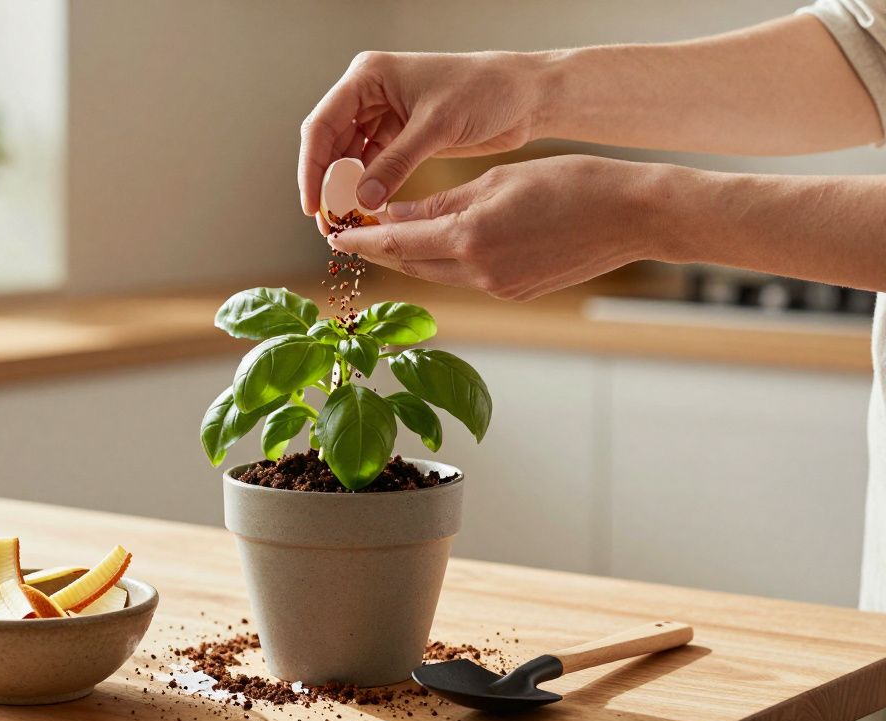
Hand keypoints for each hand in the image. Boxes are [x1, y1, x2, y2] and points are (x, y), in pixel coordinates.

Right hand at [298, 50, 546, 221]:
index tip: (314, 205)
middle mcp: (369, 94)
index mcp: (369, 76)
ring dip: (346, 190)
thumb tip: (361, 200)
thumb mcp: (436, 126)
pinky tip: (368, 211)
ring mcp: (383, 115)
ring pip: (348, 158)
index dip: (312, 167)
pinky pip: (371, 166)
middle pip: (329, 143)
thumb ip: (396, 162)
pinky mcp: (400, 136)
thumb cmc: (485, 91)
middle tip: (329, 223)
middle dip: (327, 183)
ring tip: (347, 222)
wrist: (526, 95)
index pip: (323, 125)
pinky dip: (368, 188)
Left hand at [327, 156, 677, 301]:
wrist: (632, 216)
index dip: (362, 241)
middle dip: (381, 250)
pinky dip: (444, 263)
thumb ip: (441, 202)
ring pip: (436, 273)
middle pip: (411, 264)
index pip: (397, 242)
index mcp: (469, 236)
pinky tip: (439, 244)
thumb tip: (396, 213)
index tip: (335, 235)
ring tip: (389, 236)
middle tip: (354, 234)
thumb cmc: (570, 183)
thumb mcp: (495, 180)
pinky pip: (465, 278)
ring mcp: (498, 288)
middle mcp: (478, 271)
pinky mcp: (514, 293)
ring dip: (411, 257)